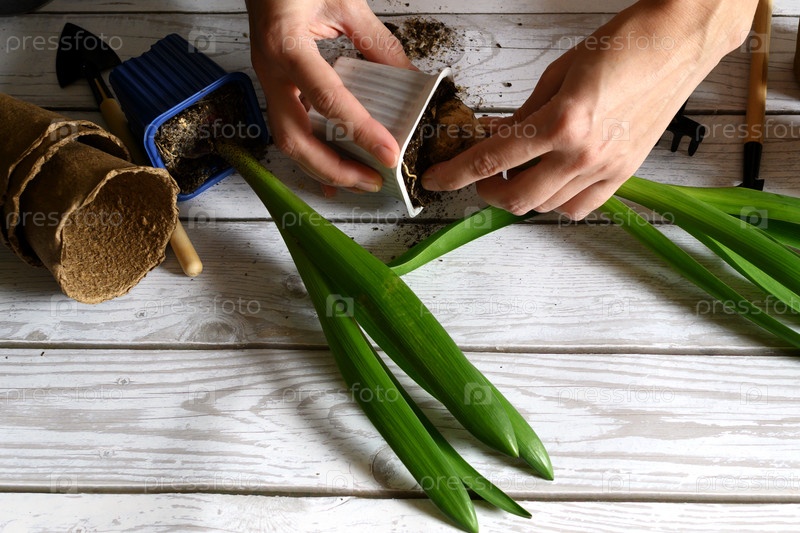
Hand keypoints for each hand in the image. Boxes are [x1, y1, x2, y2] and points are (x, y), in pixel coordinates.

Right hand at [246, 0, 412, 191]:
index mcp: (287, 45)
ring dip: (323, 166)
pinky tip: (333, 165)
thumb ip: (376, 41)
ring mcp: (268, 80)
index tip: (388, 153)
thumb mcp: (343, 1)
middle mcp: (271, 69)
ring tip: (359, 179)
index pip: (328, 100)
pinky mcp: (274, 84)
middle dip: (334, 168)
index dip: (360, 131)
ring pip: (287, 139)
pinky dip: (313, 150)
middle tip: (372, 180)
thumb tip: (408, 76)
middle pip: (294, 138)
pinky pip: (290, 126)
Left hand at [421, 0, 757, 218]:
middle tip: (479, 175)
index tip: (435, 179)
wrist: (679, 40)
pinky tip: (549, 181)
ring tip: (515, 173)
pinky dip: (555, 201)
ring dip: (520, 194)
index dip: (454, 174)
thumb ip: (523, 114)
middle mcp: (583, 154)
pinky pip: (580, 207)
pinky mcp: (625, 173)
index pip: (490, 160)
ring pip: (546, 206)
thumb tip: (495, 137)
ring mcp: (607, 168)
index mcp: (562, 122)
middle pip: (516, 198)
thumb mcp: (557, 73)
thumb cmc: (624, 44)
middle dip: (486, 190)